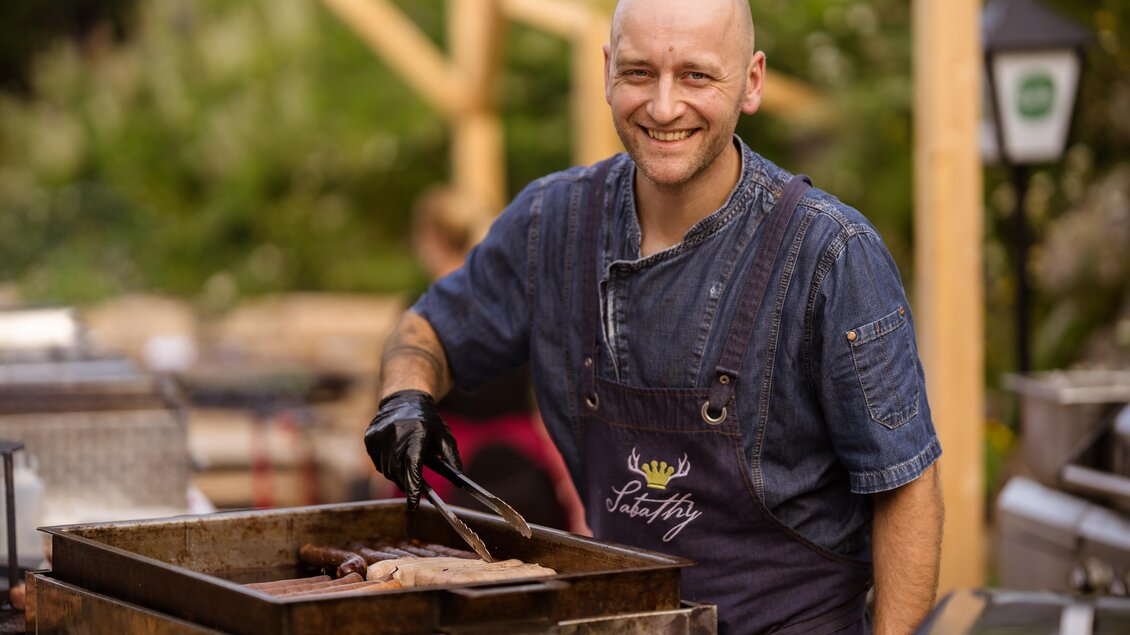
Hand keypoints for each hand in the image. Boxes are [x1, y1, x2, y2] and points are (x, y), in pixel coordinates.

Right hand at [364, 389, 461, 507]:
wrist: (404, 401)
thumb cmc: (428, 422)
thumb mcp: (444, 437)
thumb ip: (452, 459)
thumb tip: (460, 479)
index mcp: (417, 434)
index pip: (412, 465)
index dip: (413, 487)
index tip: (414, 504)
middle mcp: (396, 435)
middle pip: (398, 472)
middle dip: (406, 484)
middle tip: (414, 491)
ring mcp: (380, 437)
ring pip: (387, 470)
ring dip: (397, 475)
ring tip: (406, 469)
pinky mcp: (370, 439)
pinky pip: (378, 462)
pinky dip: (387, 467)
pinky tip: (395, 458)